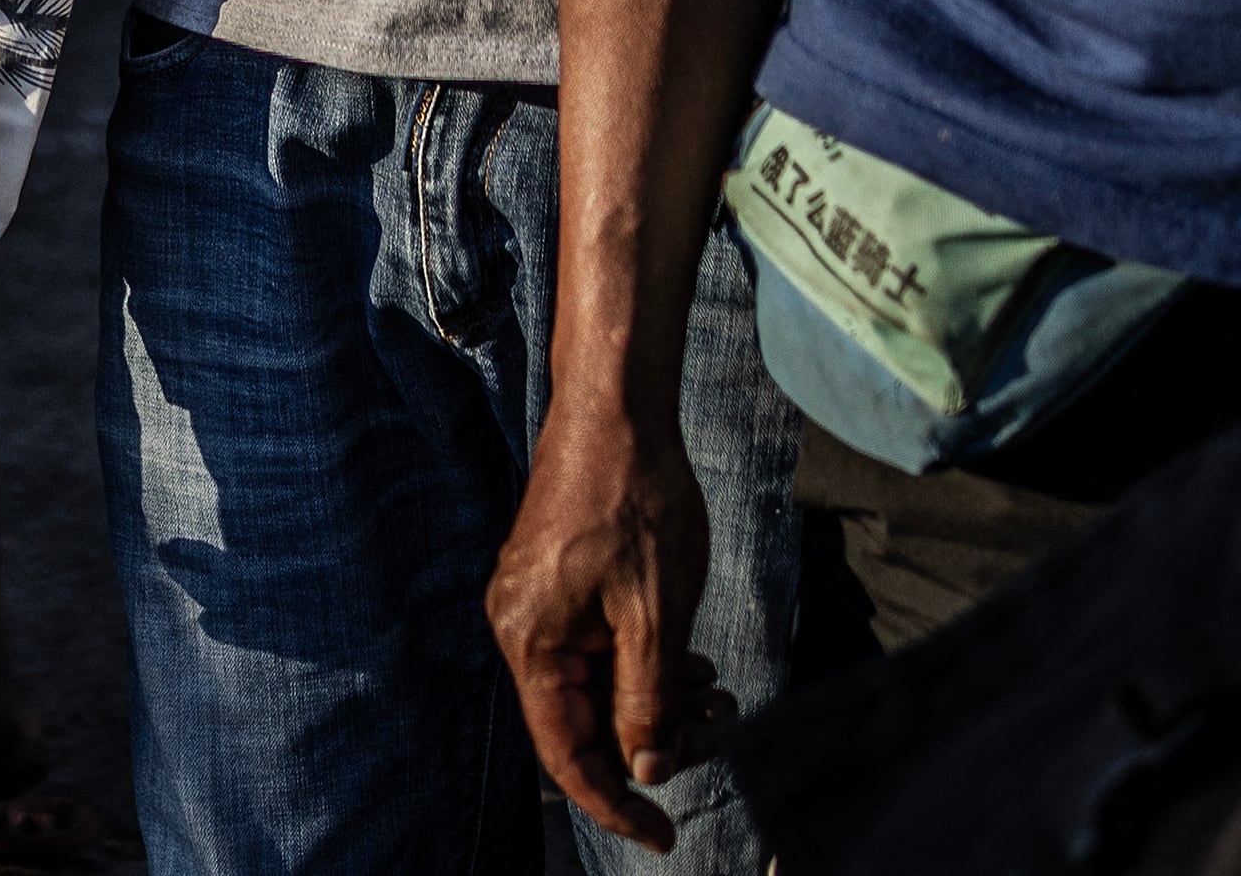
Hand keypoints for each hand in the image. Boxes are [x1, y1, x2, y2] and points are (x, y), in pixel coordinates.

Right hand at [490, 396, 721, 846]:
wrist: (615, 407)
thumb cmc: (635, 498)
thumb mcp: (656, 611)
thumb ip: (648, 697)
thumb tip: (645, 768)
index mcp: (531, 640)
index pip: (567, 752)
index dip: (615, 802)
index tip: (662, 833)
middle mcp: (520, 627)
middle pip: (581, 720)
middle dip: (651, 739)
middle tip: (719, 731)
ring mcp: (536, 603)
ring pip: (594, 684)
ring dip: (655, 700)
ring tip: (717, 692)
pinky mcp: (556, 582)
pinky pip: (596, 648)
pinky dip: (643, 663)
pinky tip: (689, 659)